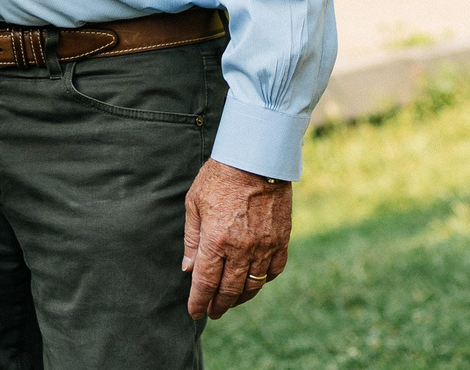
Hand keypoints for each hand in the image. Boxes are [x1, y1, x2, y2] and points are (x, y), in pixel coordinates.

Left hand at [181, 159, 291, 320]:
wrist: (257, 157)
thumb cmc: (220, 177)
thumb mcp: (195, 203)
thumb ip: (192, 240)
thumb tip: (188, 268)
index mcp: (216, 240)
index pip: (206, 283)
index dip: (199, 302)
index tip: (194, 312)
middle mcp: (241, 249)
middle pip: (229, 290)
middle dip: (218, 305)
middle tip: (212, 312)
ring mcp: (264, 246)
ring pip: (253, 285)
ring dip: (240, 298)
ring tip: (230, 301)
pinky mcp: (281, 239)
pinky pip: (274, 269)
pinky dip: (263, 280)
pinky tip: (255, 281)